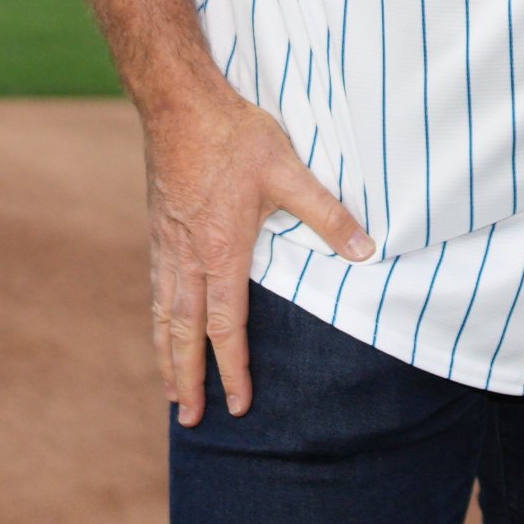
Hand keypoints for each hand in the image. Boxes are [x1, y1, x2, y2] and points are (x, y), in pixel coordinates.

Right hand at [138, 81, 372, 424]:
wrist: (177, 103)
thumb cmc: (234, 136)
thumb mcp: (289, 172)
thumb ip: (328, 215)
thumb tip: (367, 249)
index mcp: (221, 252)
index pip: (226, 327)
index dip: (232, 369)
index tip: (238, 404)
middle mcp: (188, 257)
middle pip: (185, 332)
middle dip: (188, 379)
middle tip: (187, 420)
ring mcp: (168, 244)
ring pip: (164, 313)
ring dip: (167, 355)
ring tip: (169, 390)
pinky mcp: (159, 228)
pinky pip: (156, 287)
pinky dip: (159, 318)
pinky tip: (163, 324)